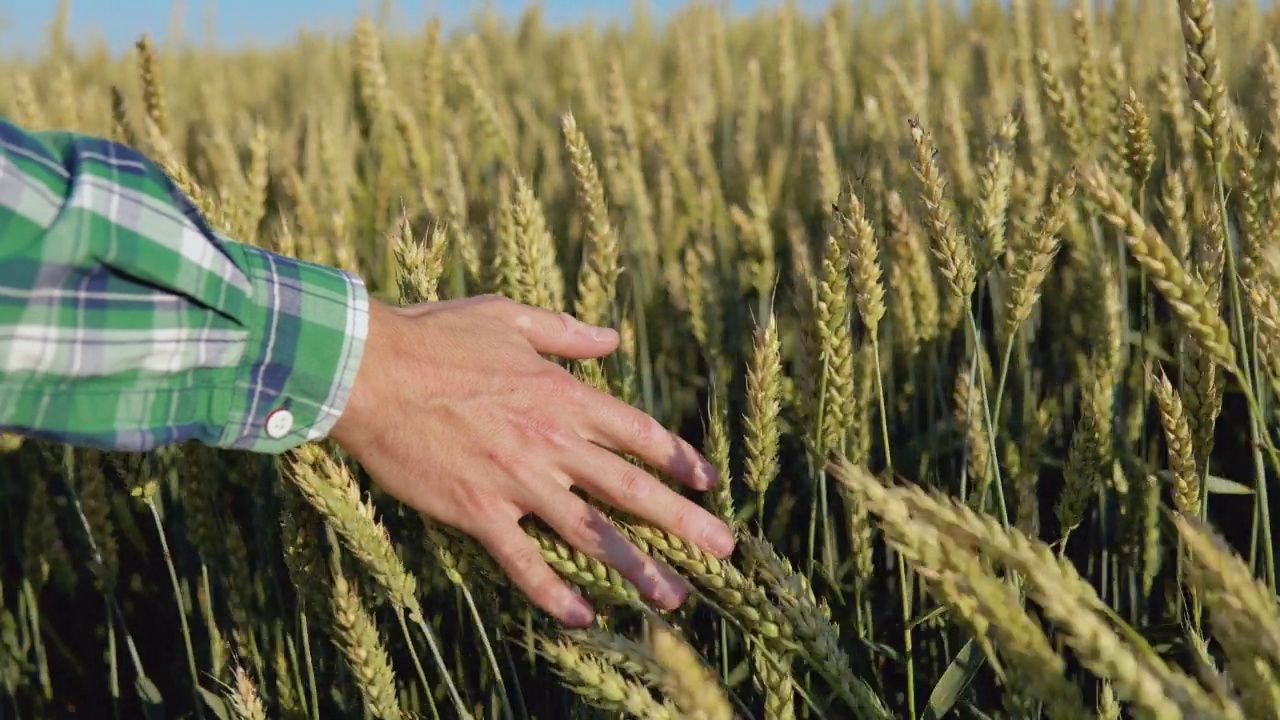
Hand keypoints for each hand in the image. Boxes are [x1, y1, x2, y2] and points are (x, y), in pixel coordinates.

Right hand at [329, 294, 735, 625]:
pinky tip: (580, 616)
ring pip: (591, 532)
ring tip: (673, 599)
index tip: (708, 482)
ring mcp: (516, 480)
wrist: (368, 370)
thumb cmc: (436, 336)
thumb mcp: (510, 318)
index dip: (678, 458)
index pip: (638, 433)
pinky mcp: (477, 510)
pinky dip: (552, 592)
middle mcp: (551, 441)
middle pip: (632, 489)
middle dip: (684, 523)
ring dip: (636, 568)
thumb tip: (612, 338)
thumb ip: (567, 333)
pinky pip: (523, 561)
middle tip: (724, 552)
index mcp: (562, 395)